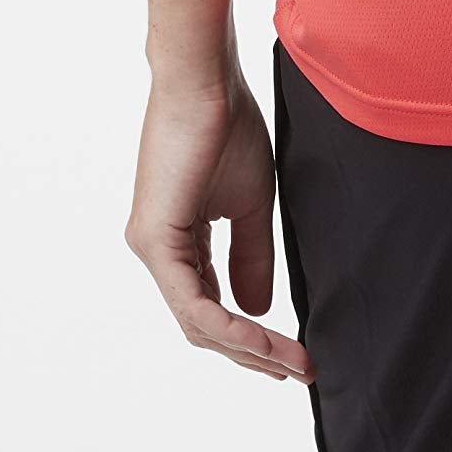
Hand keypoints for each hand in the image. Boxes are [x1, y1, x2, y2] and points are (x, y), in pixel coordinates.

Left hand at [125, 69, 312, 383]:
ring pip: (198, 322)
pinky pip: (193, 303)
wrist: (207, 80)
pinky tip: (263, 338)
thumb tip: (258, 309)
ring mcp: (152, 246)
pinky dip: (230, 326)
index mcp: (180, 237)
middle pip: (204, 324)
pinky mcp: (154, 240)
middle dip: (253, 354)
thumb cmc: (227, 125)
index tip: (293, 353)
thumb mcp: (250, 202)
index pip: (212, 304)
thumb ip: (251, 256)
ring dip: (248, 348)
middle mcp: (159, 248)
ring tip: (293, 362)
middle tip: (298, 371)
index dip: (251, 335)